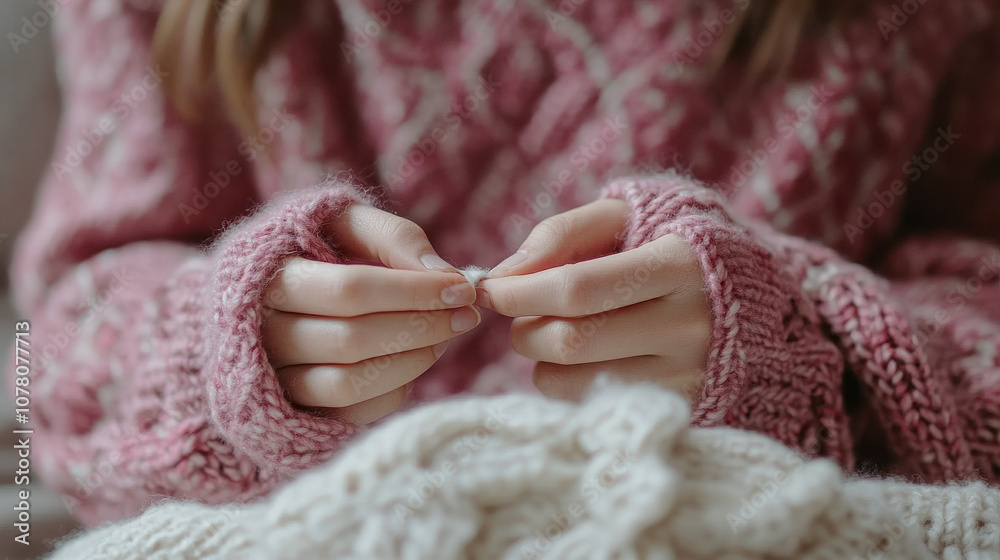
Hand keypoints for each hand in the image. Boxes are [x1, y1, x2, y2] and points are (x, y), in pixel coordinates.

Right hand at [261, 205, 481, 424]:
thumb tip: (441, 270)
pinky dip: (393, 390)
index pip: (350, 290)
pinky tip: (414, 362)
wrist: (266, 296)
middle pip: (352, 339)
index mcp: (269, 277)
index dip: (412, 291)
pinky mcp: (291, 411)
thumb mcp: (345, 224)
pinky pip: (350, 412)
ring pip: (348, 383)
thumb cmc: (317, 252)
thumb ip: (392, 237)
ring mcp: (272, 378)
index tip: (461, 287)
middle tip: (464, 316)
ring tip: (444, 339)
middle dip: (421, 326)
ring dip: (410, 362)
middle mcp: (261, 333)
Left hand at [479, 199, 709, 400]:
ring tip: (555, 332)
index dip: (520, 291)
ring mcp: (687, 375)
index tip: (490, 288)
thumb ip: (564, 232)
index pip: (577, 289)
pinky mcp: (680, 409)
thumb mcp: (630, 216)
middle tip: (520, 313)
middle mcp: (689, 326)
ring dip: (540, 359)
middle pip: (570, 342)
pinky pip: (590, 404)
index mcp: (679, 264)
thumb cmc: (673, 245)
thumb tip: (507, 271)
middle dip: (524, 328)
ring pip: (573, 381)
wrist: (756, 297)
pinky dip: (565, 382)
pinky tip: (583, 359)